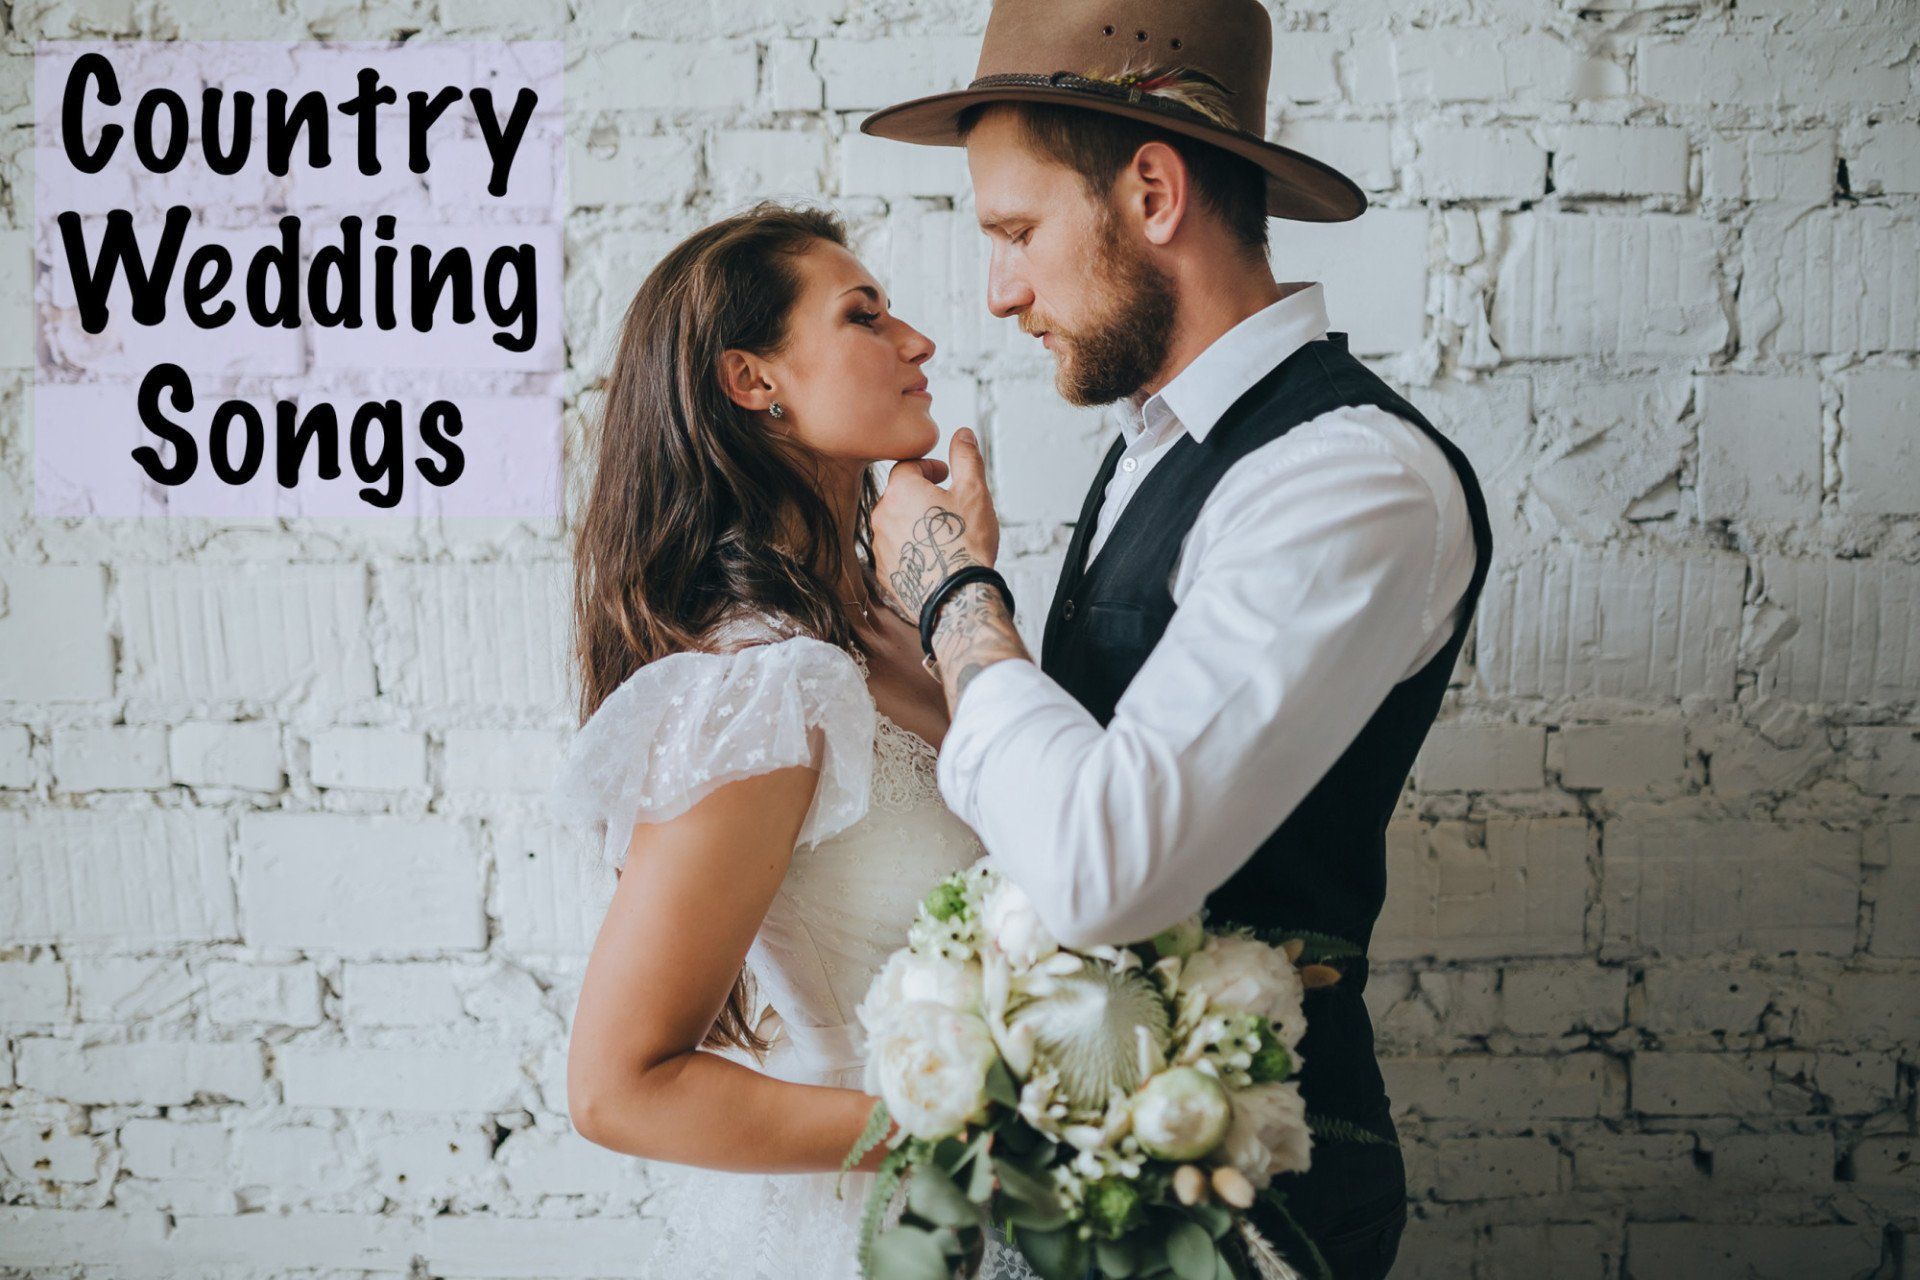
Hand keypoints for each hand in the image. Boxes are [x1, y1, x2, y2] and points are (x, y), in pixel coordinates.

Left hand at [871, 427, 999, 617]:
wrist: (956, 598)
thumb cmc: (965, 545)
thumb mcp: (974, 492)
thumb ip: (966, 458)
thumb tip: (962, 434)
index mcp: (900, 491)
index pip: (907, 466)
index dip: (928, 467)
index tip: (945, 475)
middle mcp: (882, 517)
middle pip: (899, 495)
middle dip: (921, 495)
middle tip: (947, 504)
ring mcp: (880, 547)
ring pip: (896, 525)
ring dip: (916, 523)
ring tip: (943, 535)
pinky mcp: (884, 573)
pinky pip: (896, 552)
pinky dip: (911, 550)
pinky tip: (933, 557)